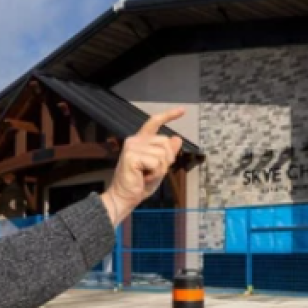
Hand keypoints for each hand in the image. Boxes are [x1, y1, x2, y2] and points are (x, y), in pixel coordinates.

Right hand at [103, 108, 184, 222]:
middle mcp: (135, 140)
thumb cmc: (140, 184)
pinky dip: (155, 174)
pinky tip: (144, 178)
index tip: (182, 110)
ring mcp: (132, 147)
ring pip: (162, 154)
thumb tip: (177, 138)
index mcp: (140, 141)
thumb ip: (167, 153)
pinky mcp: (132, 156)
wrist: (124, 197)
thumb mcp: (159, 167)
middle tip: (152, 172)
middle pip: (165, 142)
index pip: (154, 122)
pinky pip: (156, 162)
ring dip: (160, 169)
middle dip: (166, 160)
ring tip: (146, 175)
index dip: (169, 115)